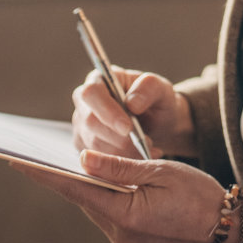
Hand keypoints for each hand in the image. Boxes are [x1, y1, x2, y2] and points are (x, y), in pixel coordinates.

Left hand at [17, 151, 225, 242]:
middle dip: (71, 178)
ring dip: (96, 192)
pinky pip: (114, 222)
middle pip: (86, 200)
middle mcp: (121, 236)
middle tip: (46, 157)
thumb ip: (118, 167)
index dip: (45, 173)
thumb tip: (83, 158)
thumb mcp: (161, 171)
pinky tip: (117, 190)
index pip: (75, 188)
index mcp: (126, 214)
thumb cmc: (201, 195)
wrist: (229, 232)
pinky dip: (112, 204)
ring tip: (87, 169)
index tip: (18, 161)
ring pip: (100, 211)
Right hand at [71, 66, 195, 158]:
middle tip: (145, 142)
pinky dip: (122, 162)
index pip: (91, 93)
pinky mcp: (85, 146)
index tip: (128, 128)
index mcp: (99, 80)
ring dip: (123, 151)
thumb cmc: (156, 101)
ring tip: (148, 148)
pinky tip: (142, 156)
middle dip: (118, 137)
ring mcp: (81, 126)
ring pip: (94, 145)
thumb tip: (131, 103)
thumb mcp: (161, 89)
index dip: (107, 111)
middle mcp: (84, 103)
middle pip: (90, 122)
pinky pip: (98, 160)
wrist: (158, 122)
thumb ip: (148, 88)